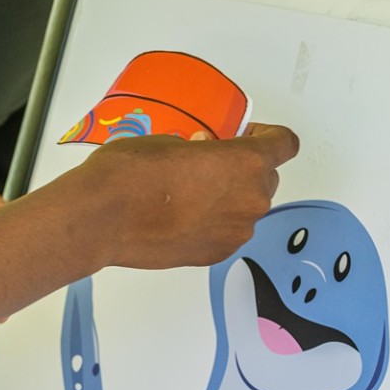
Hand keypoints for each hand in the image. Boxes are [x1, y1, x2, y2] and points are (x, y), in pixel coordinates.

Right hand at [59, 123, 299, 270]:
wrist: (104, 218)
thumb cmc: (133, 173)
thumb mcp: (171, 142)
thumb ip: (203, 149)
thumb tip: (205, 153)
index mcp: (246, 162)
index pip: (285, 144)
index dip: (270, 137)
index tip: (249, 135)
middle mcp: (251, 199)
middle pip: (267, 178)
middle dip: (245, 168)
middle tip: (211, 162)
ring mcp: (236, 231)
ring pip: (246, 207)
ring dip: (229, 197)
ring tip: (190, 192)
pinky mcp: (217, 253)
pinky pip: (228, 231)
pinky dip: (214, 222)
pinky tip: (182, 216)